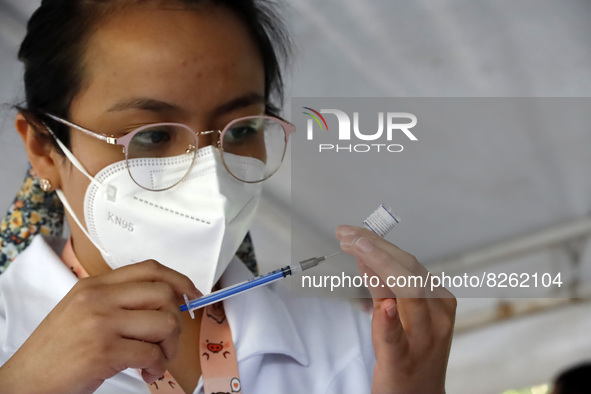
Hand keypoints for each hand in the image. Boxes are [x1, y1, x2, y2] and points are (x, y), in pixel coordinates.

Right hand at [0, 260, 199, 392]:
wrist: (25, 380)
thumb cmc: (57, 350)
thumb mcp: (81, 310)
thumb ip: (116, 300)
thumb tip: (165, 302)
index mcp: (95, 285)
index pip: (150, 269)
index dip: (179, 280)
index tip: (192, 295)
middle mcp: (99, 298)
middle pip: (163, 294)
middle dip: (177, 320)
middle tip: (168, 340)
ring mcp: (102, 323)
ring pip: (164, 323)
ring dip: (169, 347)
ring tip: (157, 360)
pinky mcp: (105, 351)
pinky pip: (152, 353)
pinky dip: (158, 366)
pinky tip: (148, 373)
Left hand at [336, 226, 455, 393]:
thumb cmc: (412, 354)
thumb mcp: (402, 314)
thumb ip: (384, 286)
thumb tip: (364, 255)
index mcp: (437, 300)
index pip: (407, 262)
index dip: (380, 244)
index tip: (354, 232)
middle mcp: (436, 316)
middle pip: (407, 270)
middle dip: (376, 247)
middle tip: (347, 234)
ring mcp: (423, 339)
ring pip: (408, 293)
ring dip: (379, 265)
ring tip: (356, 247)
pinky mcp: (404, 361)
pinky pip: (397, 338)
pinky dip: (390, 321)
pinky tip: (384, 307)